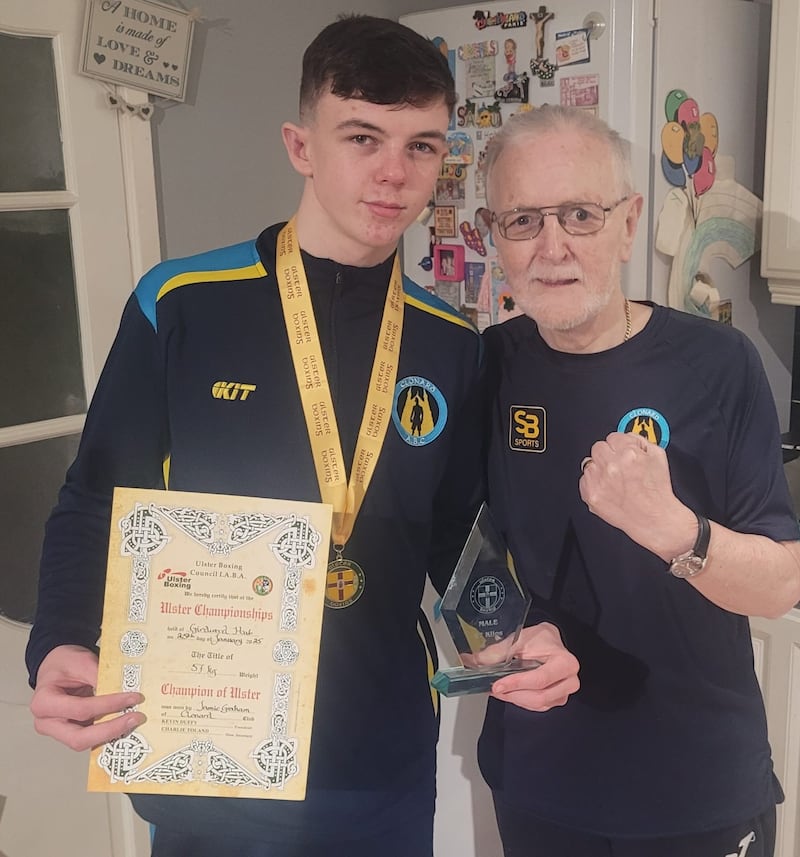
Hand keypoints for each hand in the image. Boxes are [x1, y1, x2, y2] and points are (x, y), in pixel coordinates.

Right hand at [30, 645, 144, 751]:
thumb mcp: (82, 662)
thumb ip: (99, 677)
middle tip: (134, 718)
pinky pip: (91, 738)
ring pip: (86, 742)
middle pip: (79, 738)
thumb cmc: (64, 663)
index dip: (109, 705)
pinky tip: (125, 724)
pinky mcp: (72, 732)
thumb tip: (122, 692)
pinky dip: (109, 733)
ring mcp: (59, 731)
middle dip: (110, 730)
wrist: (56, 665)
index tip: (132, 697)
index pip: (81, 709)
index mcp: (44, 703)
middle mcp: (47, 723)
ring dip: (112, 734)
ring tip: (134, 721)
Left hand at [490, 623, 578, 710]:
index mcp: (564, 663)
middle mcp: (569, 680)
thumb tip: (475, 661)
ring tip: (499, 689)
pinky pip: (538, 707)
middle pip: (539, 696)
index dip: (516, 684)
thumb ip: (498, 652)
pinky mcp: (557, 699)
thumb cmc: (539, 639)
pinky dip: (520, 701)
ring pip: (537, 704)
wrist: (550, 642)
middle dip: (513, 694)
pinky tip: (509, 693)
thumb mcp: (519, 639)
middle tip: (495, 688)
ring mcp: (564, 692)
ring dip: (515, 698)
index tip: (498, 685)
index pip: (539, 679)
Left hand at [579, 432, 694, 559]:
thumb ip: (639, 440)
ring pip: (589, 463)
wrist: (654, 519)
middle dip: (608, 455)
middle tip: (618, 467)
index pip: (613, 437)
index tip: (622, 453)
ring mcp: (600, 480)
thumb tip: (626, 437)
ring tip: (614, 481)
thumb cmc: (657, 492)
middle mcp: (612, 465)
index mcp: (629, 453)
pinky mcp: (591, 494)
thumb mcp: (658, 456)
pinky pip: (583, 480)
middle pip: (598, 447)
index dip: (620, 446)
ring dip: (599, 469)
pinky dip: (593, 484)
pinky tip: (607, 489)